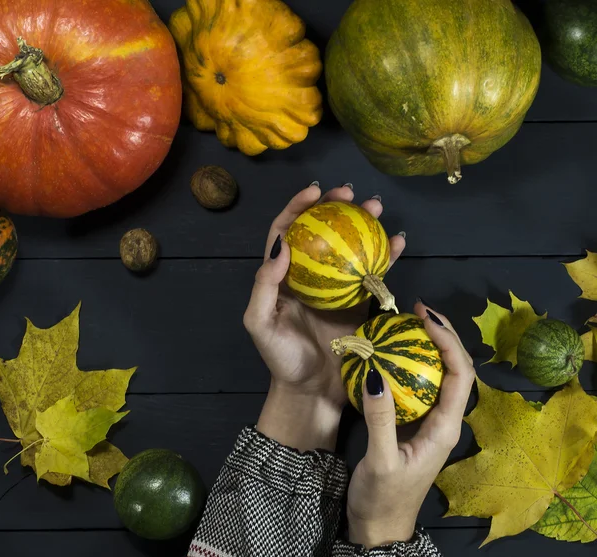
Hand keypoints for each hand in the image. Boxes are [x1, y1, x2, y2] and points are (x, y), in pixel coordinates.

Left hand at [244, 183, 404, 451]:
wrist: (313, 392)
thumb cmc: (282, 359)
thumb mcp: (260, 324)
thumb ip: (263, 285)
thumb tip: (282, 244)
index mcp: (283, 277)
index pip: (287, 231)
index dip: (298, 207)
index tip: (316, 191)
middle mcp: (310, 276)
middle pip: (322, 232)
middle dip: (336, 207)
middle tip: (353, 194)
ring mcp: (337, 287)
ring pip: (350, 247)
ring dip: (364, 224)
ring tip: (377, 208)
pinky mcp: (360, 302)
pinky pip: (374, 273)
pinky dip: (386, 256)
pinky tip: (398, 241)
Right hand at [346, 303, 475, 546]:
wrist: (378, 524)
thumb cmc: (383, 497)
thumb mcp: (381, 460)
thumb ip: (380, 420)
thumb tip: (375, 375)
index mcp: (445, 427)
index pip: (460, 375)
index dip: (449, 342)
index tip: (425, 318)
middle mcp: (444, 419)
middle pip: (456, 368)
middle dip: (444, 334)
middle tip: (418, 309)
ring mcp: (430, 420)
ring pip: (440, 373)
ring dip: (430, 344)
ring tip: (410, 321)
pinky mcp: (414, 421)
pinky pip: (418, 383)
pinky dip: (411, 361)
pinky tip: (394, 351)